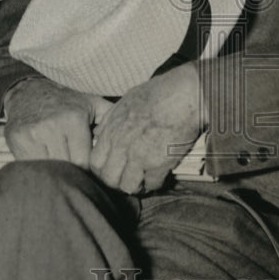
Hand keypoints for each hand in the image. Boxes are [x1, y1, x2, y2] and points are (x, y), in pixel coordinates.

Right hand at [3, 76, 112, 165]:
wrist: (29, 90)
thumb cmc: (66, 101)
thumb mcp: (91, 104)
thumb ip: (111, 118)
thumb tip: (130, 134)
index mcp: (74, 119)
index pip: (83, 162)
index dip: (87, 171)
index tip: (89, 173)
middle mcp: (52, 126)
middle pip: (66, 167)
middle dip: (73, 174)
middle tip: (76, 176)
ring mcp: (33, 133)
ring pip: (49, 168)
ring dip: (56, 173)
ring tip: (61, 171)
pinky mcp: (17, 139)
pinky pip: (31, 165)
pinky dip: (39, 168)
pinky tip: (44, 164)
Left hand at [89, 61, 202, 194]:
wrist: (184, 94)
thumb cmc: (158, 93)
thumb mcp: (125, 101)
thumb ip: (110, 121)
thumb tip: (101, 133)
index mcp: (112, 130)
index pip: (94, 162)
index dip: (103, 169)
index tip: (114, 169)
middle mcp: (121, 145)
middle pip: (108, 178)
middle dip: (117, 181)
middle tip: (128, 178)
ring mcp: (139, 156)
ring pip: (127, 186)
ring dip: (136, 185)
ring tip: (143, 180)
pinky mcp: (158, 163)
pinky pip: (151, 185)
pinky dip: (155, 183)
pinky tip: (159, 176)